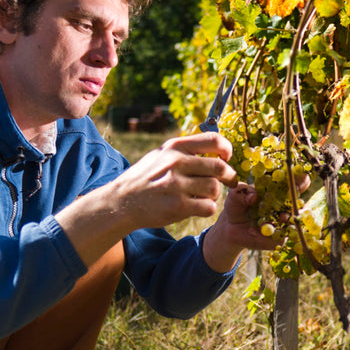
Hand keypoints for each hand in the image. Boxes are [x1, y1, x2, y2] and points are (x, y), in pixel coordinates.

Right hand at [109, 132, 237, 227]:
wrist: (120, 202)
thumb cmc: (143, 178)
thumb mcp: (159, 155)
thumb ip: (184, 150)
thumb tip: (215, 146)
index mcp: (174, 147)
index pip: (213, 140)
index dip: (227, 149)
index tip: (228, 157)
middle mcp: (176, 163)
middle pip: (220, 167)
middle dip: (229, 176)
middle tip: (229, 181)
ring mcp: (176, 185)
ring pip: (215, 188)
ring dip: (214, 194)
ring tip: (204, 196)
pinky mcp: (177, 206)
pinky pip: (208, 207)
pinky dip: (207, 209)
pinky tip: (197, 207)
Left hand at [202, 173, 311, 272]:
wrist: (231, 226)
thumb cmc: (237, 204)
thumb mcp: (236, 194)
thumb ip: (244, 191)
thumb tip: (253, 197)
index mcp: (280, 190)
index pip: (297, 181)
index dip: (301, 179)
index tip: (300, 177)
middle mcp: (286, 206)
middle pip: (300, 202)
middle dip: (297, 202)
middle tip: (288, 197)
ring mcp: (285, 223)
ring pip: (294, 222)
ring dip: (287, 219)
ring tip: (278, 217)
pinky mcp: (279, 238)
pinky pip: (279, 238)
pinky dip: (266, 234)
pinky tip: (252, 230)